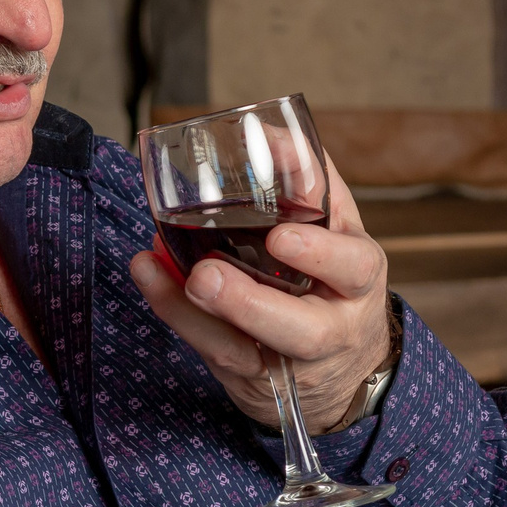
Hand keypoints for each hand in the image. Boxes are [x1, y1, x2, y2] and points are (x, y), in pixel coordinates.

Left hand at [129, 154, 392, 434]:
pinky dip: (176, 312)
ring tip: (178, 279)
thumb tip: (267, 131)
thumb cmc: (333, 280)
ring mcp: (286, 361)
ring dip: (201, 316)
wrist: (343, 367)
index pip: (352, 266)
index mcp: (357, 280)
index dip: (319, 252)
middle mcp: (329, 329)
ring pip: (246, 351)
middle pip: (303, 330)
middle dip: (251, 304)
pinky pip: (211, 351)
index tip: (282, 235)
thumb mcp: (340, 233)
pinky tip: (148, 273)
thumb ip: (311, 185)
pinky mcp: (249, 376)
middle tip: (207, 274)